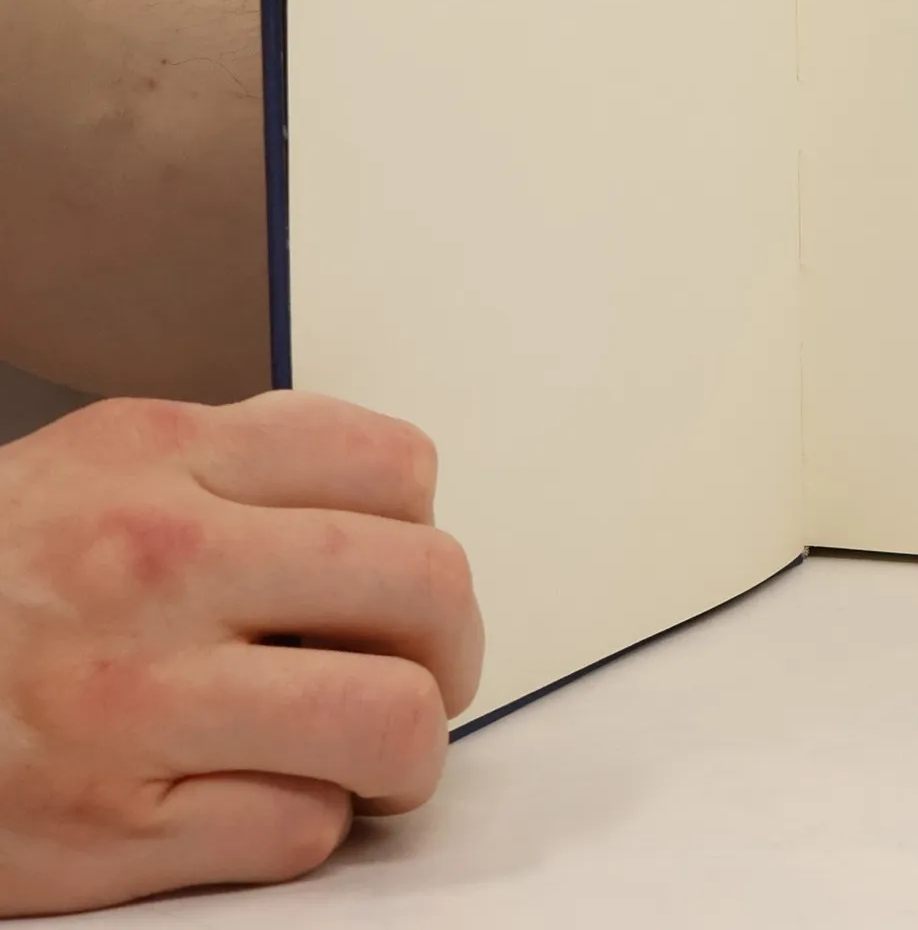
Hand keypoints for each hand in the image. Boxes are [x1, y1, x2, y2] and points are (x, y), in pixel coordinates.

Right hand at [0, 391, 483, 916]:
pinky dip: (313, 822)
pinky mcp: (104, 830)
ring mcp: (131, 700)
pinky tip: (266, 798)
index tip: (401, 573)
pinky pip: (304, 829)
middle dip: (453, 642)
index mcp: (160, 454)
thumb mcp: (98, 464)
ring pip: (390, 721)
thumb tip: (396, 508)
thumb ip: (245, 464)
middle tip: (425, 668)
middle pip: (425, 586)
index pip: (397, 467)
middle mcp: (153, 563)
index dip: (424, 529)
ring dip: (409, 748)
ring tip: (374, 750)